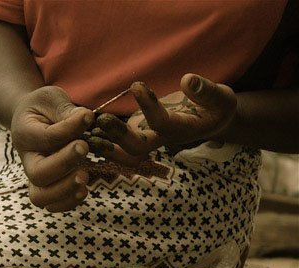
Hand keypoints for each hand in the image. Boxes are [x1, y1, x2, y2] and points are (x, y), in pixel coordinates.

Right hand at [11, 86, 94, 211]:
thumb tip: (86, 118)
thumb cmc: (43, 108)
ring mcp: (35, 176)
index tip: (88, 117)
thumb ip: (65, 109)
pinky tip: (84, 189)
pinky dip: (68, 203)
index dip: (68, 129)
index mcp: (24, 133)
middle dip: (64, 163)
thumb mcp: (50, 99)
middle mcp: (27, 159)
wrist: (30, 121)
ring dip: (65, 190)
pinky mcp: (46, 187)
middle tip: (85, 148)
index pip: (45, 137)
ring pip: (40, 197)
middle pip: (38, 173)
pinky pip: (52, 205)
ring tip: (85, 176)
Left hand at [88, 74, 237, 163]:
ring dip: (102, 145)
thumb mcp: (221, 97)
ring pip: (121, 153)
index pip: (162, 123)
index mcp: (181, 130)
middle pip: (136, 149)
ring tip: (82, 133)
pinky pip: (115, 144)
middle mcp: (161, 140)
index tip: (137, 85)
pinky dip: (99, 140)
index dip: (149, 106)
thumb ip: (206, 91)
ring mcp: (147, 141)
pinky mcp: (136, 136)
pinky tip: (81, 132)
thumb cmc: (217, 107)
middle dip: (117, 136)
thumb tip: (187, 79)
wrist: (210, 121)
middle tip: (100, 120)